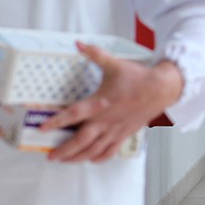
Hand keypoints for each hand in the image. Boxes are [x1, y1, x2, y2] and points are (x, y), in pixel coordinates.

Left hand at [41, 42, 183, 162]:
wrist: (162, 88)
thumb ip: (95, 54)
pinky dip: (100, 157)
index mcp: (100, 103)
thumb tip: (78, 44)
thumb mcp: (114, 64)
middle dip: (65, 150)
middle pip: (81, 140)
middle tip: (51, 155)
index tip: (43, 128)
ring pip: (94, 149)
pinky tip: (91, 159)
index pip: (74, 114)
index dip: (57, 121)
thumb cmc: (138, 77)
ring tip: (65, 160)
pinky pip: (111, 150)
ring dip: (78, 157)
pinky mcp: (124, 134)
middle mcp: (106, 120)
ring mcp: (115, 129)